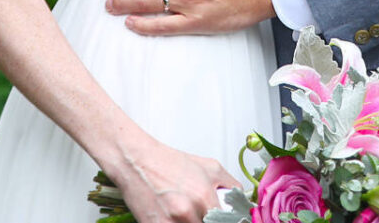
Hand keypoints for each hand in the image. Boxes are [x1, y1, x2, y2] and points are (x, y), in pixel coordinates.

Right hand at [106, 138, 240, 222]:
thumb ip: (231, 186)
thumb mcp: (209, 167)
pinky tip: (174, 217)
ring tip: (185, 214)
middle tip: (203, 215)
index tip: (226, 220)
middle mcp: (188, 213)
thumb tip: (243, 202)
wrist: (135, 161)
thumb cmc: (169, 163)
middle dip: (207, 222)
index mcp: (204, 197)